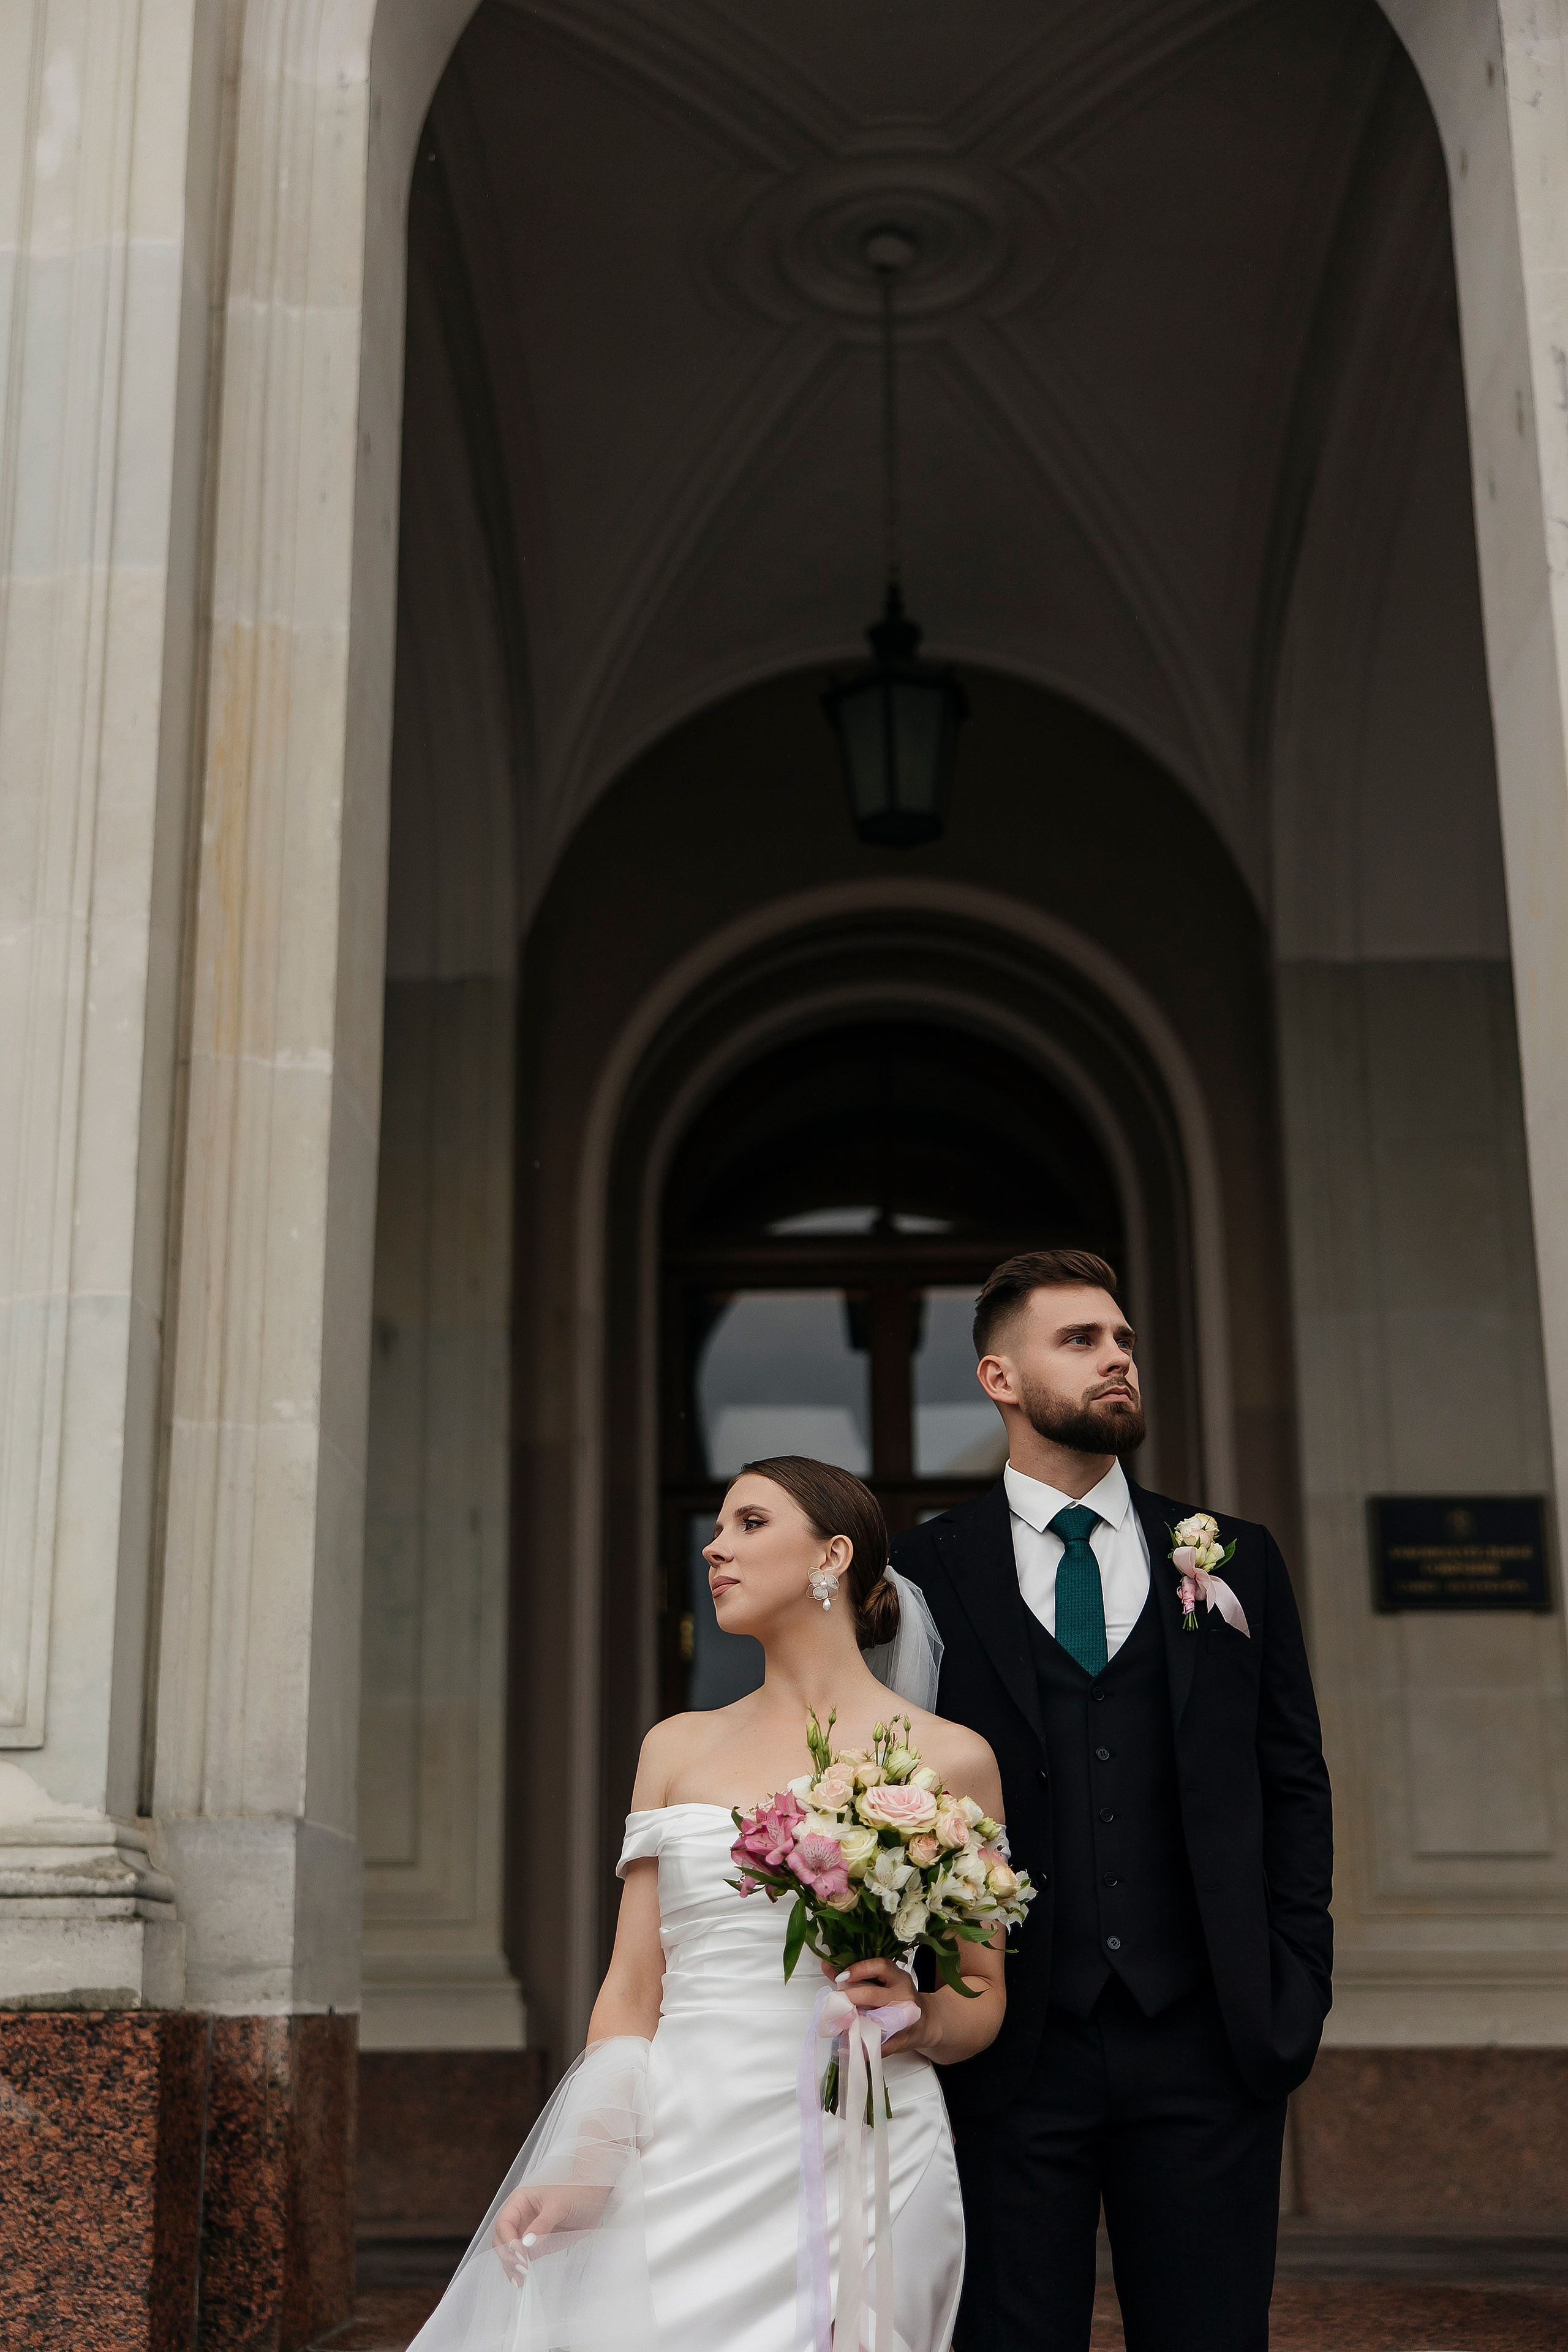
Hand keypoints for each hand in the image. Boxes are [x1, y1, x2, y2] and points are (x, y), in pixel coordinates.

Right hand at [493, 2182, 610, 2278]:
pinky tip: (522, 2280)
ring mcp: (525, 2233)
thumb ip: (542, 2224)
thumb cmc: (576, 2195)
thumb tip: (526, 2243)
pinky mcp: (534, 2247)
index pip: (504, 2223)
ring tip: (520, 2280)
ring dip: (511, 2267)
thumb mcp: (559, 2205)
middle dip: (508, 2256)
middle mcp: (519, 2217)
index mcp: (520, 2201)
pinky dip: (519, 2270)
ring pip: (508, 2253)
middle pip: (502, 2240)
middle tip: (522, 2270)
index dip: (509, 2240)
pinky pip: (521, 2259)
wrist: (593, 2202)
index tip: (521, 2254)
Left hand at [821, 1955, 931, 2056]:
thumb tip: (829, 1968)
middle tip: (834, 2002)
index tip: (842, 1976)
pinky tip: (849, 2046)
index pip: (881, 1966)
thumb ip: (859, 1976)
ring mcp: (904, 2019)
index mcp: (899, 1978)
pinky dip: (863, 2047)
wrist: (929, 2022)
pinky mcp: (902, 2040)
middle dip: (849, 1998)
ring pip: (875, 2021)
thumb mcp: (887, 1982)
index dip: (859, 1969)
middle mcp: (903, 1996)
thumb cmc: (902, 1999)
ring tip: (837, 2024)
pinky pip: (880, 2045)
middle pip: (872, 1994)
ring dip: (853, 2024)